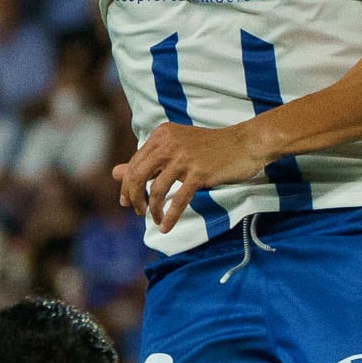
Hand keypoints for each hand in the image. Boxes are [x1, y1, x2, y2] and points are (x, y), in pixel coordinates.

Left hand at [113, 122, 268, 233]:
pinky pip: (178, 199)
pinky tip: (166, 227)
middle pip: (138, 176)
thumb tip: (114, 173)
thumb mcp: (177, 149)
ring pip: (156, 190)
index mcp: (162, 135)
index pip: (135, 163)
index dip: (127, 185)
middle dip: (134, 198)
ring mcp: (184, 158)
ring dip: (152, 209)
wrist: (247, 143)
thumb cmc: (213, 148)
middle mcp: (168, 143)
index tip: (127, 202)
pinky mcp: (199, 173)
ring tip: (155, 220)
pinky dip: (170, 216)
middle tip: (137, 212)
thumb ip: (147, 161)